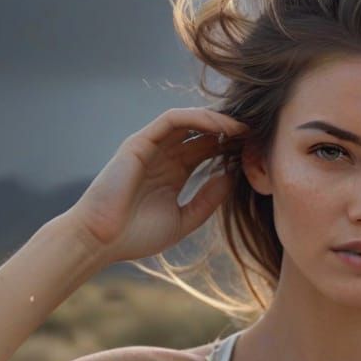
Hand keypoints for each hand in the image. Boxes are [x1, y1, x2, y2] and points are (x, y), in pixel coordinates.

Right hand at [64, 107, 248, 263]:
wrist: (101, 241)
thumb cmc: (136, 235)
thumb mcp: (184, 219)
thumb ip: (208, 199)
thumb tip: (232, 177)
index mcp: (175, 173)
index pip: (208, 151)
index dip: (233, 148)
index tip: (258, 150)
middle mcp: (164, 156)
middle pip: (203, 133)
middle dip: (231, 131)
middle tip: (259, 132)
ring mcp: (151, 146)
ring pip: (190, 121)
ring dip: (218, 121)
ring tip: (244, 127)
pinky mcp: (139, 142)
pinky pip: (172, 120)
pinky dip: (198, 118)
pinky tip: (220, 127)